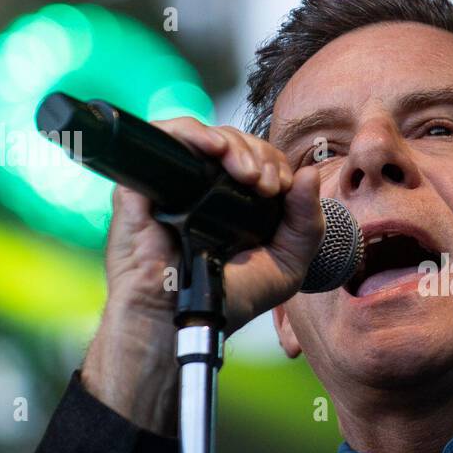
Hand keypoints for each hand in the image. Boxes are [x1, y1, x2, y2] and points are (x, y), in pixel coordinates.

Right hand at [82, 119, 323, 431]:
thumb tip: (309, 174)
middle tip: (265, 183)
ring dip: (232, 143)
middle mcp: (207, 188)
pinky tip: (213, 150)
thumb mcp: (286, 264)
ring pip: (205, 135)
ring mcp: (174, 183)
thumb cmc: (228, 299)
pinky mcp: (144, 181)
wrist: (180, 319)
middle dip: (259, 154)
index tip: (279, 188)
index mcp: (239, 203)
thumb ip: (306, 223)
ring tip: (245, 171)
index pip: (260, 161)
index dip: (275, 164)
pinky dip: (191, 132)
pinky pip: (164, 136)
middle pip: (236, 143)